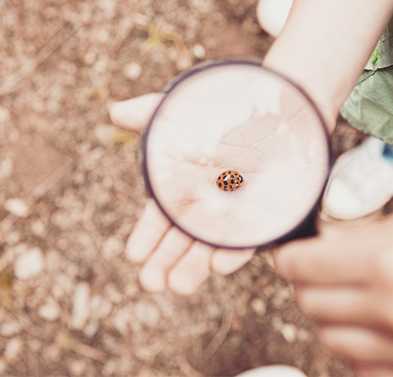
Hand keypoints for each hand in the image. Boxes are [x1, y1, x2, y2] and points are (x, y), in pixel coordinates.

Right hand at [109, 94, 255, 293]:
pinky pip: (247, 240)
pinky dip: (234, 253)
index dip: (146, 238)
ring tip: (179, 286)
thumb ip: (150, 113)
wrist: (278, 107)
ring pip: (209, 248)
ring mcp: (232, 216)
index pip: (158, 221)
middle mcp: (203, 207)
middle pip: (180, 243)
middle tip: (152, 283)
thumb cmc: (225, 109)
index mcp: (180, 189)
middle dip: (164, 264)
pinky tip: (220, 265)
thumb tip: (114, 111)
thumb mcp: (183, 112)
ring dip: (194, 268)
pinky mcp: (262, 218)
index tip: (134, 255)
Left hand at [273, 208, 392, 376]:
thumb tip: (311, 249)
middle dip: (308, 287)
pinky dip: (361, 351)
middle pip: (310, 305)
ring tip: (356, 302)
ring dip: (333, 320)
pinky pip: (364, 370)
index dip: (289, 260)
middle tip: (321, 276)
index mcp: (389, 260)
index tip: (288, 258)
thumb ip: (356, 240)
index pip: (302, 266)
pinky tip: (380, 329)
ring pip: (331, 341)